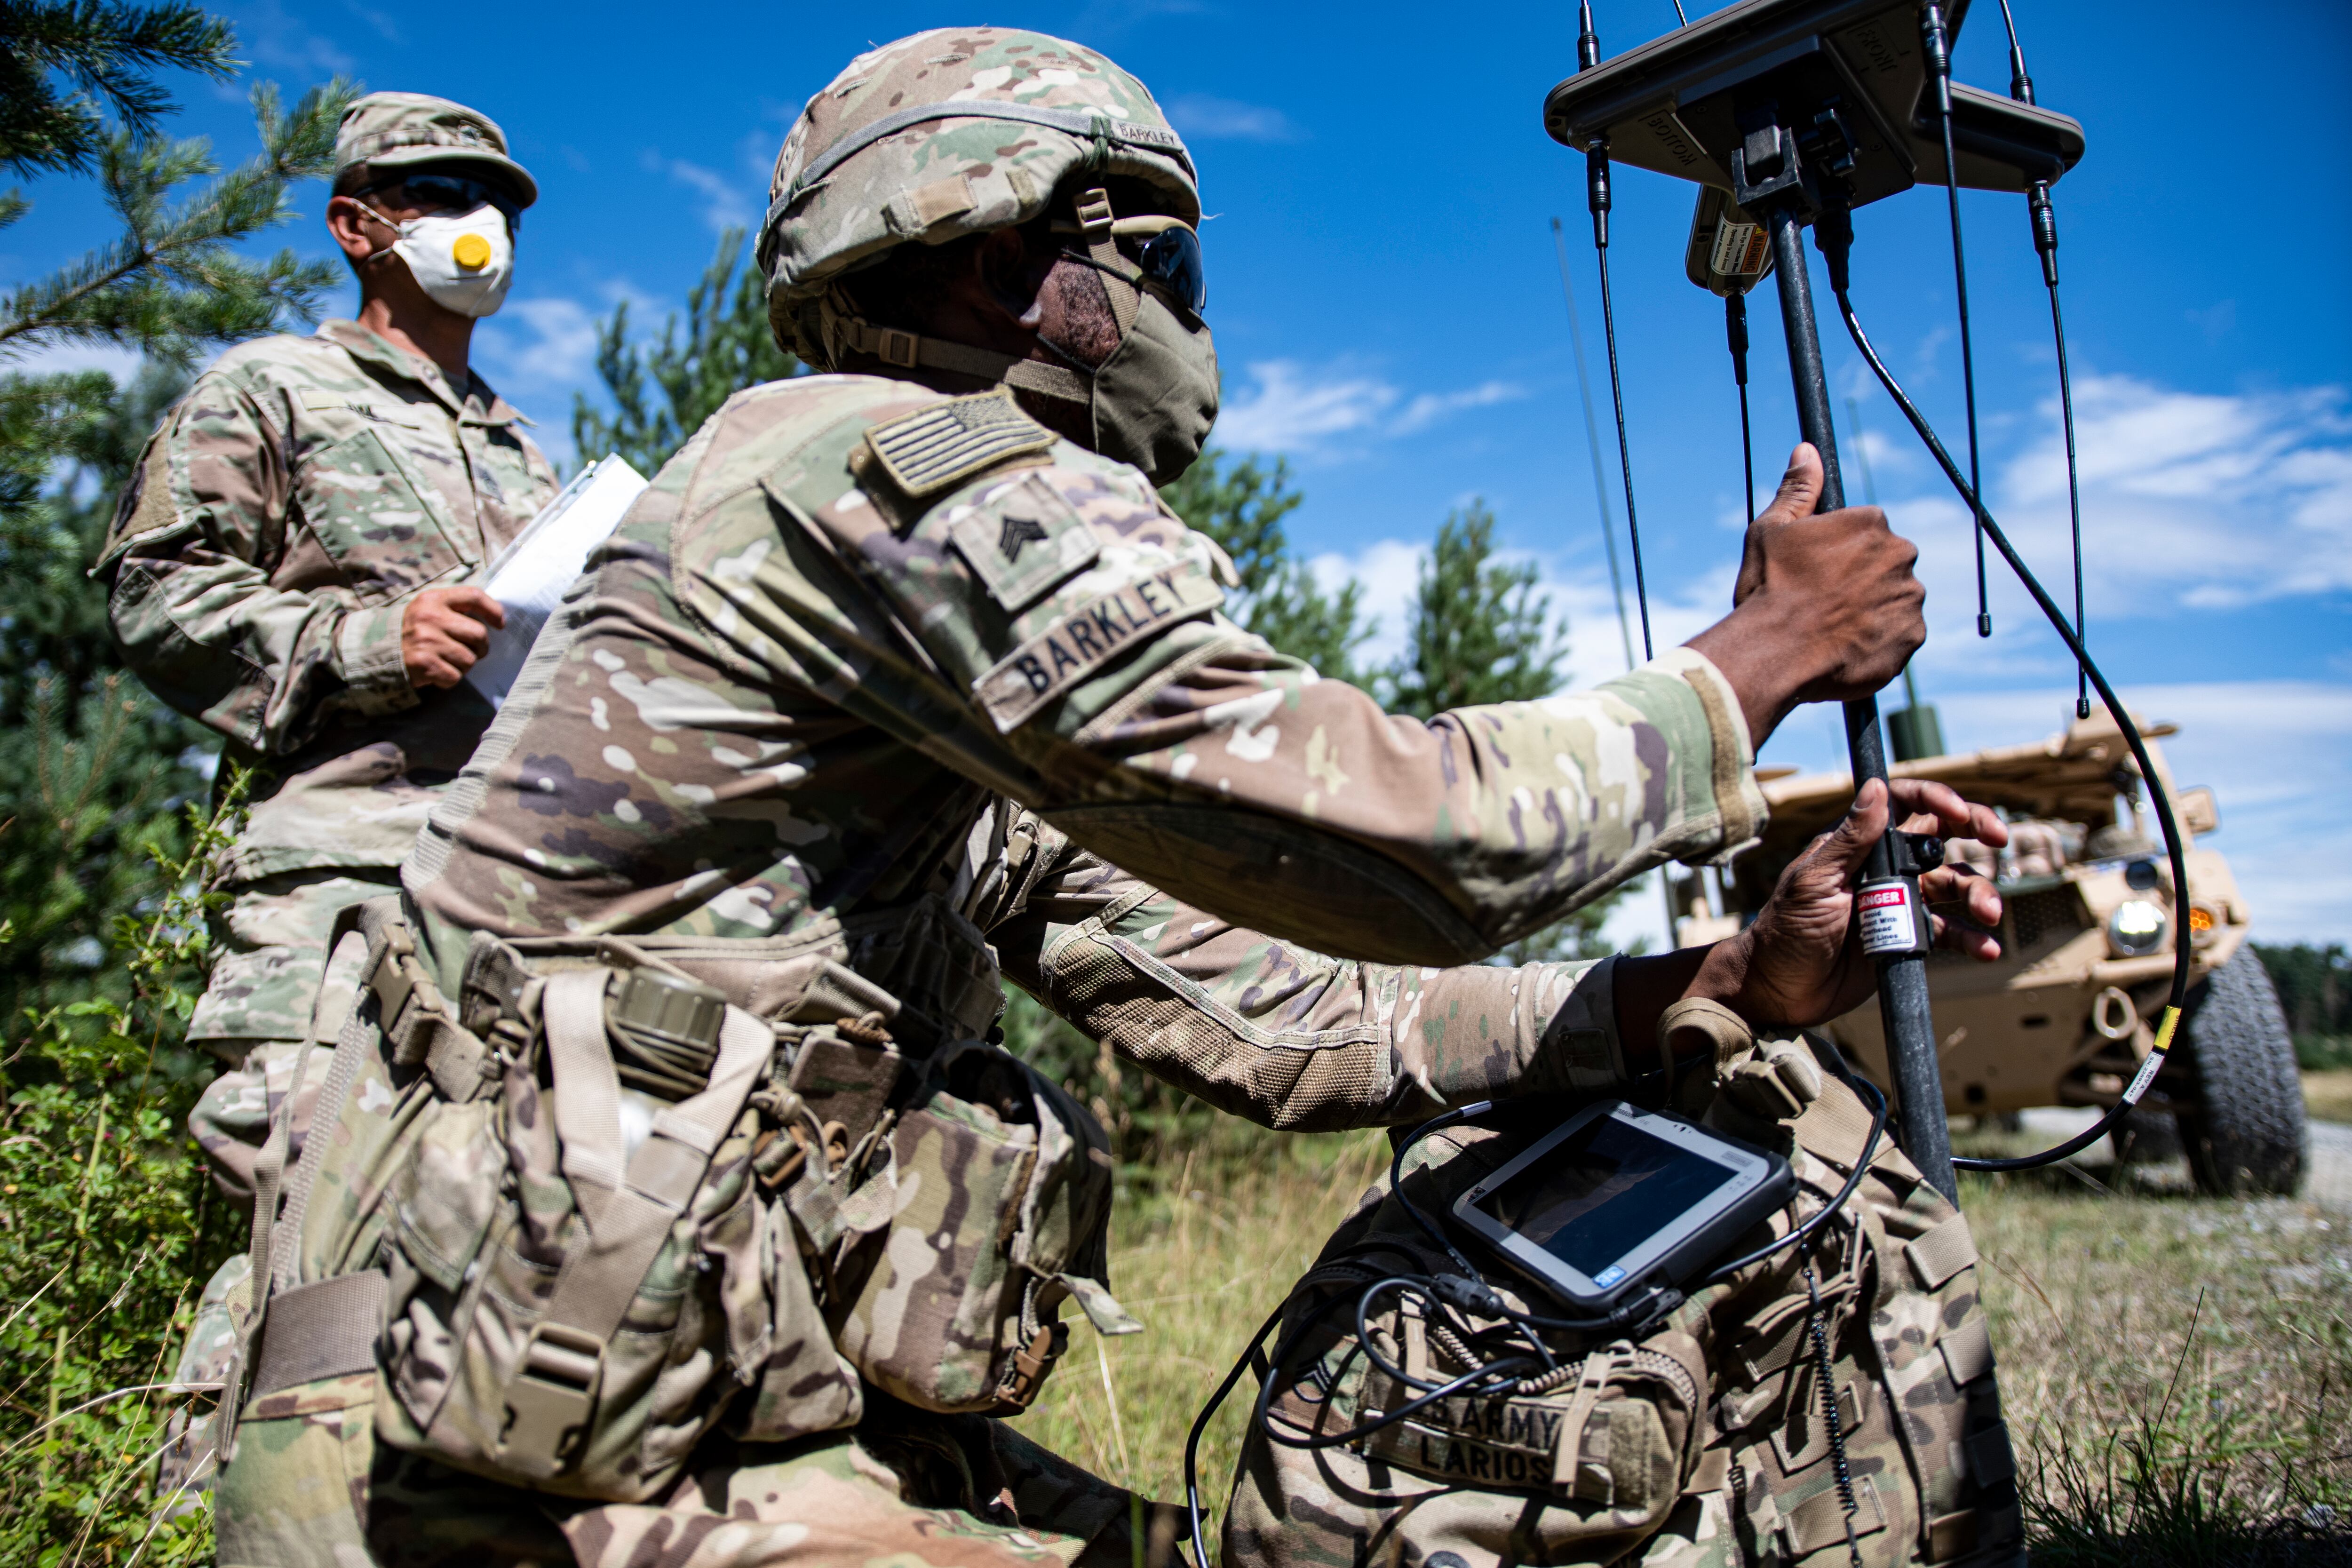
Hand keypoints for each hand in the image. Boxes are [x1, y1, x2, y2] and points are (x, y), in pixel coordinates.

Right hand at [401, 586, 504, 687]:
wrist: (376, 651)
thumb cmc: (413, 631)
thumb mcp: (428, 610)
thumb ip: (455, 608)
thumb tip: (495, 618)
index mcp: (433, 599)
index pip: (474, 596)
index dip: (493, 610)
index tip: (500, 624)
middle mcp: (430, 617)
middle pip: (479, 634)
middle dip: (480, 647)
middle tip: (472, 651)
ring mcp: (427, 641)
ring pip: (469, 659)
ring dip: (463, 665)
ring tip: (448, 660)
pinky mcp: (424, 664)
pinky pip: (455, 676)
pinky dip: (450, 678)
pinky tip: (438, 672)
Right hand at [1683, 444, 1925, 745]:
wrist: (1774, 652)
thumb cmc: (1769, 589)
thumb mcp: (1771, 531)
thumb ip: (1798, 490)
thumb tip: (1807, 451)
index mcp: (1870, 523)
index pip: (1866, 531)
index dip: (1838, 553)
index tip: (1816, 572)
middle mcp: (1900, 554)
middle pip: (1885, 563)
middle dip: (1861, 579)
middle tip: (1824, 602)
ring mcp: (1909, 597)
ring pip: (1895, 599)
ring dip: (1873, 610)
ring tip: (1833, 628)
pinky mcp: (1911, 637)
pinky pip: (1900, 635)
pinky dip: (1879, 641)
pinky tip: (1846, 647)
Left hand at [1690, 777, 2007, 1028]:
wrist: (1779, 989)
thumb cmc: (1786, 930)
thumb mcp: (1814, 881)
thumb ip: (1850, 839)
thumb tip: (1876, 788)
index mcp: (1860, 845)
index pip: (1906, 806)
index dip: (1938, 800)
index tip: (1961, 814)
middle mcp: (1885, 867)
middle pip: (1942, 838)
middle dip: (1977, 832)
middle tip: (2000, 839)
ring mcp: (1899, 902)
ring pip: (1954, 885)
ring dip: (1979, 893)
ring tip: (1988, 913)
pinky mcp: (1908, 937)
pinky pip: (1949, 931)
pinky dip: (1972, 938)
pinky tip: (1987, 949)